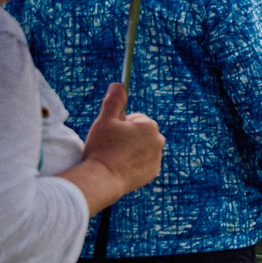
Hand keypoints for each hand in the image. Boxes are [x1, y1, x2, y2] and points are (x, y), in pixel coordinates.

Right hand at [61, 82, 163, 212]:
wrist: (103, 178)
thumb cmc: (102, 147)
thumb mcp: (105, 120)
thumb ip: (114, 101)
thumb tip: (119, 84)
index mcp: (149, 125)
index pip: (134, 119)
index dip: (119, 125)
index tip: (111, 134)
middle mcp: (158, 140)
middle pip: (140, 133)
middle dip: (128, 136)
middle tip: (111, 146)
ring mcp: (157, 157)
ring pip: (142, 147)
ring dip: (131, 149)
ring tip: (115, 157)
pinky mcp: (153, 172)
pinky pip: (143, 162)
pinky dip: (134, 163)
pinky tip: (121, 167)